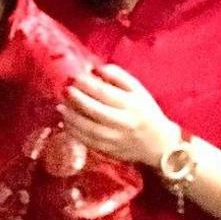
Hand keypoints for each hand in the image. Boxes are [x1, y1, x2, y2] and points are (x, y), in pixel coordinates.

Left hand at [60, 63, 181, 166]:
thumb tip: (96, 68)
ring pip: (89, 129)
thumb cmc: (146, 112)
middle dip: (77, 100)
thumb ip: (118, 77)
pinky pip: (89, 142)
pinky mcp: (110, 151)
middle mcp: (124, 123)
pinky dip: (75, 133)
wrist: (159, 145)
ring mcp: (116, 139)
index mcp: (132, 105)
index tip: (75, 77)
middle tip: (65, 90)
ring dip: (72, 118)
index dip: (87, 85)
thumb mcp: (138, 90)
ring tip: (61, 107)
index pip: (106, 94)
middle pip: (95, 111)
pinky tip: (66, 124)